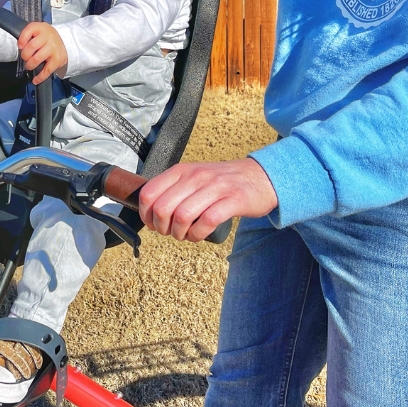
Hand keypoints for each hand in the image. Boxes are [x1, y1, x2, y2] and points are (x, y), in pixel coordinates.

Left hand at [18, 22, 67, 83]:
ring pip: (37, 59)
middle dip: (24, 55)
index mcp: (41, 28)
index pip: (29, 30)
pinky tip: (35, 80)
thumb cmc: (45, 38)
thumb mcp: (37, 31)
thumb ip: (27, 35)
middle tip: (25, 58)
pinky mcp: (58, 59)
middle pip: (31, 47)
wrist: (63, 42)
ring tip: (29, 65)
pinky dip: (39, 77)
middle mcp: (48, 36)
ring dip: (30, 65)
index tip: (20, 46)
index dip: (22, 39)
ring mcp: (54, 48)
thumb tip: (20, 47)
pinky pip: (46, 70)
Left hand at [138, 158, 277, 241]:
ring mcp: (215, 188)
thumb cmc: (224, 182)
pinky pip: (206, 222)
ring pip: (182, 216)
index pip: (149, 193)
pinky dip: (198, 235)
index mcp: (182, 171)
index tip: (153, 224)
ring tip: (185, 235)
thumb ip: (174, 188)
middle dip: (162, 228)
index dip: (145, 215)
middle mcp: (196, 177)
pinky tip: (199, 235)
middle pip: (163, 208)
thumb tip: (151, 211)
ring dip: (180, 234)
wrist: (262, 177)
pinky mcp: (233, 201)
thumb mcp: (194, 177)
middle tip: (170, 233)